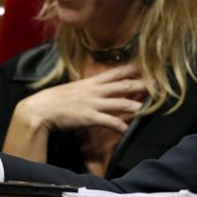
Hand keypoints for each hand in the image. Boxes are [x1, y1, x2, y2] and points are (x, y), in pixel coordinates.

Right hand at [2, 63, 145, 160]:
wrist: (40, 109)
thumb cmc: (55, 100)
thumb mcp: (74, 90)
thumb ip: (88, 89)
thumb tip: (99, 91)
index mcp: (91, 82)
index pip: (115, 72)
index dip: (132, 69)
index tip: (146, 66)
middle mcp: (95, 90)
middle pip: (123, 85)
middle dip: (140, 85)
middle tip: (156, 85)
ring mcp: (93, 103)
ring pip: (120, 103)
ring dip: (135, 106)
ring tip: (147, 109)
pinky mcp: (89, 117)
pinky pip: (109, 121)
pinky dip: (120, 126)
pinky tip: (127, 130)